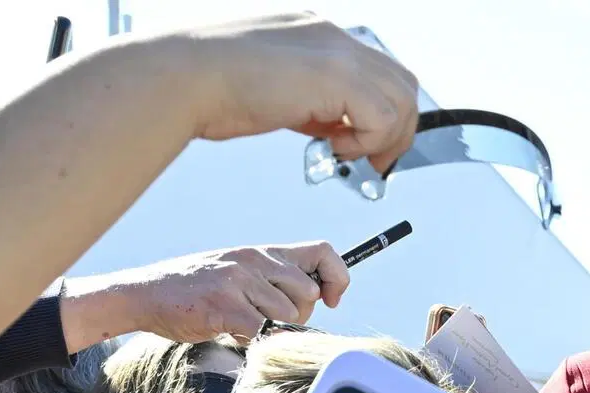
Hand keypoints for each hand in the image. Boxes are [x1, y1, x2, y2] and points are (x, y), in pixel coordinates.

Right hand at [63, 243, 349, 347]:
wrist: (146, 294)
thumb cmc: (195, 290)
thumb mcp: (238, 272)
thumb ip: (272, 280)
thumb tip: (313, 300)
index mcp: (262, 252)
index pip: (322, 251)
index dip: (336, 277)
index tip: (331, 300)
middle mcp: (254, 261)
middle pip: (308, 294)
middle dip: (297, 317)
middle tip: (268, 322)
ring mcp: (239, 281)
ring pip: (287, 316)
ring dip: (270, 331)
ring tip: (242, 325)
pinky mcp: (224, 305)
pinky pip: (259, 332)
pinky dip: (249, 342)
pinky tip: (228, 333)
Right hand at [182, 14, 419, 173]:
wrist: (186, 76)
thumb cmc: (212, 86)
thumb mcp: (276, 92)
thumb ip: (311, 103)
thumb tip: (333, 127)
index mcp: (318, 34)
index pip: (377, 69)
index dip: (379, 111)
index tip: (358, 143)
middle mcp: (333, 36)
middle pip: (401, 81)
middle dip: (397, 128)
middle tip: (374, 161)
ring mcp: (337, 52)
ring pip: (402, 98)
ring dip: (385, 137)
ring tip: (351, 155)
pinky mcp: (335, 75)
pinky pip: (383, 117)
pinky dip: (369, 141)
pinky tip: (336, 148)